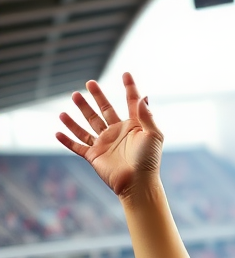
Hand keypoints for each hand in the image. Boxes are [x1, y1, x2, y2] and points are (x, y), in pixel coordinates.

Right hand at [56, 73, 162, 201]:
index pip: (130, 103)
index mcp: (133, 127)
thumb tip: (143, 96)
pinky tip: (58, 131)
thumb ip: (147, 115)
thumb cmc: (148, 161)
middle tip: (89, 83)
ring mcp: (104, 144)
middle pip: (104, 110)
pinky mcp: (94, 156)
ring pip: (87, 125)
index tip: (126, 74)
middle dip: (96, 97)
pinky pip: (77, 146)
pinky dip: (67, 139)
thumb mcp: (153, 135)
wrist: (138, 184)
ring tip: (73, 97)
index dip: (130, 88)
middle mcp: (117, 133)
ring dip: (78, 113)